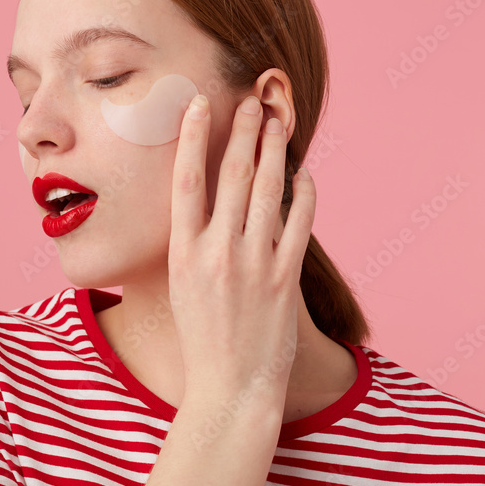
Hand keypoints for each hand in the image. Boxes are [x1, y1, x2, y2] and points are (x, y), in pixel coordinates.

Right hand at [167, 93, 315, 406]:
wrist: (230, 387)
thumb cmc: (202, 339)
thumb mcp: (180, 287)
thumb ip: (191, 243)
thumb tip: (200, 202)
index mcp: (182, 253)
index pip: (186, 181)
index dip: (193, 136)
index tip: (198, 103)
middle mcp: (216, 253)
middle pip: (231, 176)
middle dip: (243, 131)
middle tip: (252, 98)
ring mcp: (253, 264)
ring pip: (266, 191)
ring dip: (274, 150)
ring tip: (277, 120)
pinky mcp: (285, 279)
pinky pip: (299, 223)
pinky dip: (304, 193)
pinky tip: (304, 174)